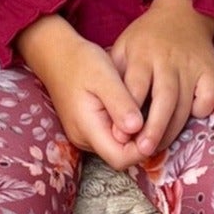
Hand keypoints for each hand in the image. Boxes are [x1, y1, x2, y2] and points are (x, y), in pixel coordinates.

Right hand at [19, 21, 160, 172]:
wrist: (57, 54)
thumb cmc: (81, 61)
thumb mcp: (104, 77)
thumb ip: (120, 104)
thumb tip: (137, 129)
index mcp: (88, 129)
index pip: (120, 159)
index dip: (142, 149)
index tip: (156, 126)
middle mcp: (85, 139)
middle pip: (120, 156)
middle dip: (140, 142)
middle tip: (155, 116)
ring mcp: (84, 135)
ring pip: (117, 147)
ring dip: (134, 135)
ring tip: (144, 109)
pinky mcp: (87, 128)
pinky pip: (111, 136)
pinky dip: (125, 128)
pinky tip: (131, 108)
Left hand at [107, 0, 213, 158]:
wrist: (182, 13)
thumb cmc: (146, 37)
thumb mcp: (122, 47)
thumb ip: (116, 77)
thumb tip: (105, 113)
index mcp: (141, 54)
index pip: (135, 86)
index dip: (128, 112)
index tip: (120, 135)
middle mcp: (167, 61)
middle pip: (164, 98)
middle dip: (154, 127)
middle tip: (145, 149)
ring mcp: (190, 66)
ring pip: (185, 103)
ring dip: (173, 129)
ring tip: (159, 147)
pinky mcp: (209, 70)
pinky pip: (210, 96)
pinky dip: (202, 110)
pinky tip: (189, 117)